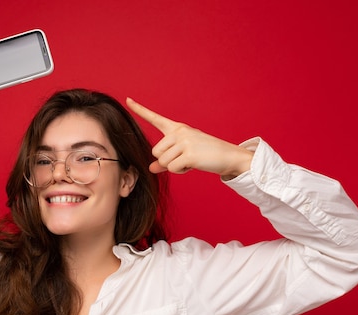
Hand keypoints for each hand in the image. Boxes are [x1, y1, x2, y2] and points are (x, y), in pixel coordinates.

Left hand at [126, 98, 252, 178]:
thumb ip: (165, 160)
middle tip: (184, 159)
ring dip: (174, 167)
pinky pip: (172, 168)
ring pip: (163, 161)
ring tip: (190, 161)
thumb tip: (151, 168)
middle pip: (155, 151)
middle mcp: (179, 131)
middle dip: (166, 160)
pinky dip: (181, 171)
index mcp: (177, 128)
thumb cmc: (206, 155)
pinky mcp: (189, 154)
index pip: (155, 118)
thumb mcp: (184, 154)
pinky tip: (193, 165)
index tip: (128, 100)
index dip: (140, 110)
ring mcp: (185, 141)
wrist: (229, 156)